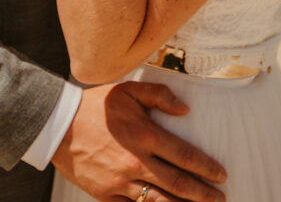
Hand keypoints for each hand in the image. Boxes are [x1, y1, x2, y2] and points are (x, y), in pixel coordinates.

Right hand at [52, 82, 226, 201]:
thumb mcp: (127, 90)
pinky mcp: (106, 195)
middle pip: (177, 184)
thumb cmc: (96, 106)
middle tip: (220, 199)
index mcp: (143, 135)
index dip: (206, 167)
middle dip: (202, 194)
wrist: (59, 126)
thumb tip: (185, 110)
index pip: (184, 155)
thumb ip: (159, 95)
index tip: (221, 175)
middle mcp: (135, 161)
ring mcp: (120, 182)